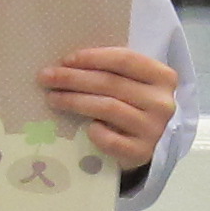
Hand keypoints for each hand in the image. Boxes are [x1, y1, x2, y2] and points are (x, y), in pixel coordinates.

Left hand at [44, 46, 180, 172]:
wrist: (150, 145)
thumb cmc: (134, 106)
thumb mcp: (132, 84)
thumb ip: (113, 71)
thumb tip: (67, 64)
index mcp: (163, 77)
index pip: (124, 59)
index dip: (92, 58)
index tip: (65, 60)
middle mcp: (162, 102)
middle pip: (111, 83)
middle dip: (74, 78)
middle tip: (47, 77)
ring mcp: (154, 129)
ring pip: (107, 108)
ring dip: (75, 101)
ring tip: (53, 98)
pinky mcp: (142, 152)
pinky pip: (110, 139)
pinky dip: (94, 132)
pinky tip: (85, 128)